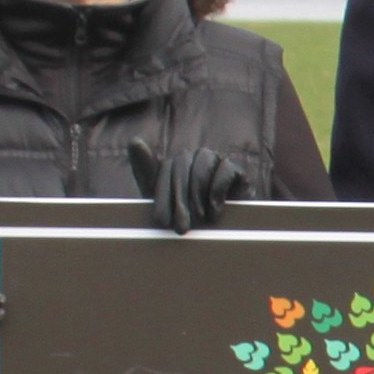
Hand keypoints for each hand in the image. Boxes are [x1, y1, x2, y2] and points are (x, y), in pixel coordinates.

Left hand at [127, 139, 250, 233]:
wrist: (222, 234)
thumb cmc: (189, 217)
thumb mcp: (163, 199)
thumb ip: (146, 170)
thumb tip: (134, 140)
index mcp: (177, 163)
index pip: (166, 168)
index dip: (163, 195)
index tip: (161, 221)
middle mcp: (197, 157)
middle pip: (183, 165)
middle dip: (180, 199)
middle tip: (180, 227)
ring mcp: (219, 161)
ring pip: (204, 162)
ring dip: (198, 191)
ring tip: (199, 217)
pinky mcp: (239, 170)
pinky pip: (227, 169)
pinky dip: (218, 189)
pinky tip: (214, 210)